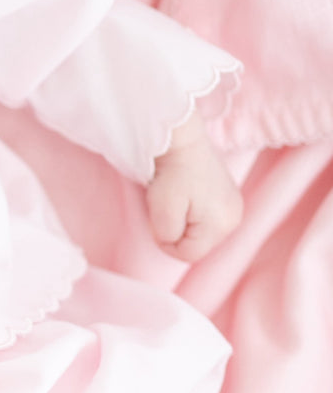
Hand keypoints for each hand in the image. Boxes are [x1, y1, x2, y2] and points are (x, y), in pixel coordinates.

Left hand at [146, 112, 241, 261]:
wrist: (182, 138)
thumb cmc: (171, 172)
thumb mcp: (162, 210)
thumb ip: (167, 235)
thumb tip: (171, 243)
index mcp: (222, 225)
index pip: (189, 254)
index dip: (166, 242)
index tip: (156, 218)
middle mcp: (235, 218)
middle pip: (199, 244)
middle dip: (178, 231)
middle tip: (166, 205)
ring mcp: (235, 206)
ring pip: (202, 231)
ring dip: (185, 221)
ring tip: (176, 197)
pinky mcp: (229, 195)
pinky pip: (207, 216)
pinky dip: (193, 210)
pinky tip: (186, 193)